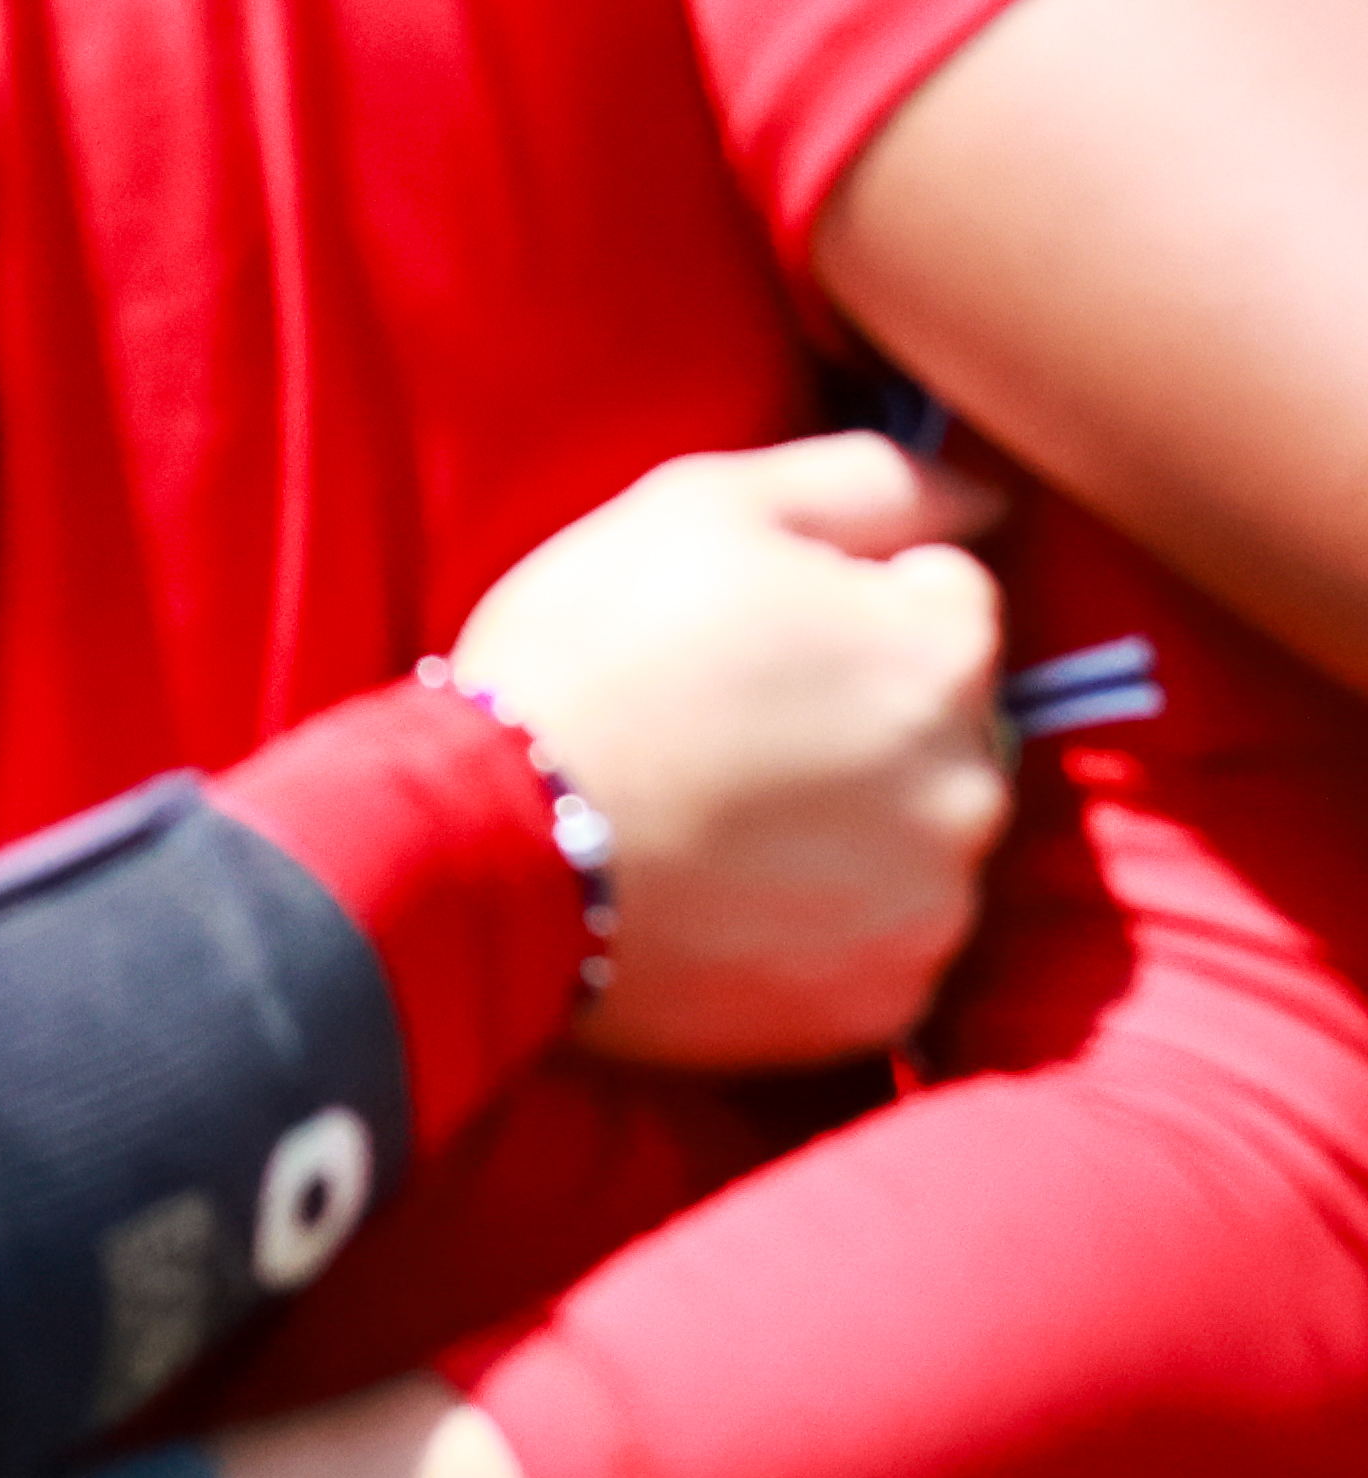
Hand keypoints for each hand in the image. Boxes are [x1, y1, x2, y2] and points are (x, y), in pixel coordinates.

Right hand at [452, 432, 1010, 1072]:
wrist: (492, 839)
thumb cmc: (591, 649)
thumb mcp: (703, 504)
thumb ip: (868, 479)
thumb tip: (985, 494)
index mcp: (942, 652)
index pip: (949, 598)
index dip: (848, 600)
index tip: (756, 628)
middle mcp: (974, 784)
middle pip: (944, 727)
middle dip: (863, 716)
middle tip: (727, 723)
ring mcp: (936, 903)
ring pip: (918, 838)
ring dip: (849, 823)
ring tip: (718, 816)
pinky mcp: (887, 998)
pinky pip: (880, 942)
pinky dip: (822, 921)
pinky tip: (728, 893)